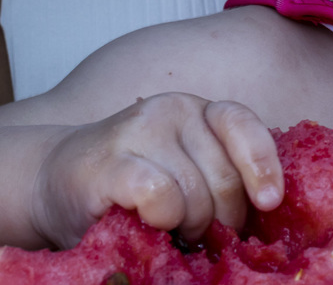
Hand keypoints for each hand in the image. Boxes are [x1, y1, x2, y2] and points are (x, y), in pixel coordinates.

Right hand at [30, 93, 282, 247]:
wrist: (52, 180)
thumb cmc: (130, 182)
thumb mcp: (183, 165)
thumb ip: (218, 172)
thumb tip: (265, 207)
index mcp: (200, 111)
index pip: (245, 127)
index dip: (263, 166)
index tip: (270, 203)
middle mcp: (174, 110)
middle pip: (224, 174)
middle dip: (221, 218)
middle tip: (200, 235)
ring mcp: (140, 130)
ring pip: (195, 191)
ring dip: (189, 225)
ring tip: (171, 230)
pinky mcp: (111, 162)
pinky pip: (160, 195)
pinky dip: (163, 218)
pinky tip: (151, 223)